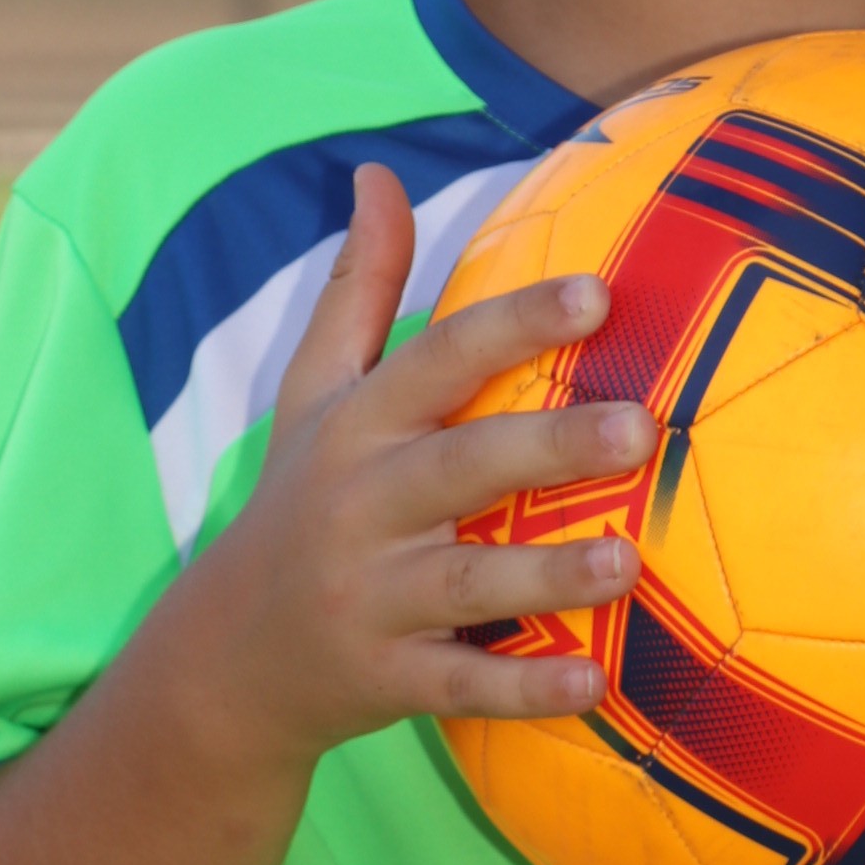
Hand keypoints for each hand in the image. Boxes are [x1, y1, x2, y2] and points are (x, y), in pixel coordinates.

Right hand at [197, 165, 649, 769]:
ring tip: (628, 563)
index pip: (438, 360)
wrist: (223, 658)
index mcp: (357, 429)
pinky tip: (594, 683)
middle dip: (549, 448)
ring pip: (468, 579)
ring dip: (548, 573)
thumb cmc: (298, 504)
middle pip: (462, 465)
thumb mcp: (312, 397)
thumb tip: (379, 176)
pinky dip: (523, 689)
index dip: (515, 324)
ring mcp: (372, 597)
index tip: (597, 292)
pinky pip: (461, 684)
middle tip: (641, 427)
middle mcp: (361, 506)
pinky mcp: (385, 678)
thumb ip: (357, 290)